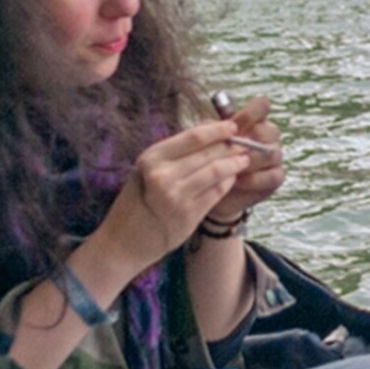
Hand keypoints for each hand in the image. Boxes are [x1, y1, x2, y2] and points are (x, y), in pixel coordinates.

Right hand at [90, 119, 250, 285]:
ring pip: (216, 171)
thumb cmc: (137, 201)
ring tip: (244, 159)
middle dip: (231, 146)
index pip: (194, 136)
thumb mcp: (147, 170)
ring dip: (234, 164)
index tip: (232, 127)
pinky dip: (228, 182)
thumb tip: (209, 127)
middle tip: (245, 143)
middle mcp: (162, 175)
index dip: (218, 129)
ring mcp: (176, 196)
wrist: (124, 241)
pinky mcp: (188, 215)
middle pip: (208, 153)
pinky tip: (233, 178)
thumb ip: (175, 151)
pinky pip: (216, 192)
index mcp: (151, 158)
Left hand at [212, 93, 286, 214]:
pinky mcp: (275, 177)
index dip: (253, 111)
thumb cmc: (206, 160)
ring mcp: (274, 156)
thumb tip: (221, 125)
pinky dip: (254, 179)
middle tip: (230, 152)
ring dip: (249, 162)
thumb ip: (212, 130)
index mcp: (252, 120)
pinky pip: (273, 176)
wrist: (207, 190)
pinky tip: (237, 182)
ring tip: (229, 169)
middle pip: (270, 131)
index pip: (262, 106)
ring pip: (271, 154)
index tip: (235, 124)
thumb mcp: (204, 141)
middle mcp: (267, 136)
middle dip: (249, 142)